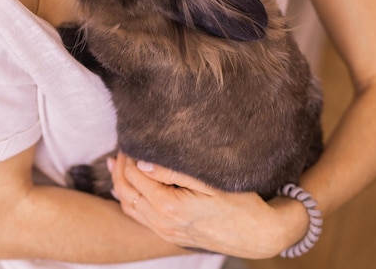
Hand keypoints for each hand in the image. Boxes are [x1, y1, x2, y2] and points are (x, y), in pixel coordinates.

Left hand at [109, 153, 308, 258]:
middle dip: (120, 168)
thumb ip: (174, 172)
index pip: (135, 176)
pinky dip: (128, 201)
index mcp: (170, 206)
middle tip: (122, 148)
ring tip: (117, 164)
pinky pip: (139, 219)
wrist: (257, 235)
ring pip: (129, 207)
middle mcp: (162, 222)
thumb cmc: (240, 204)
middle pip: (126, 191)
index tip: (131, 140)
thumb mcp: (211, 182)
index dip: (129, 156)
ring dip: (120, 184)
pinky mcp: (170, 236)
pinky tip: (126, 190)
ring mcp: (165, 232)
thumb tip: (143, 163)